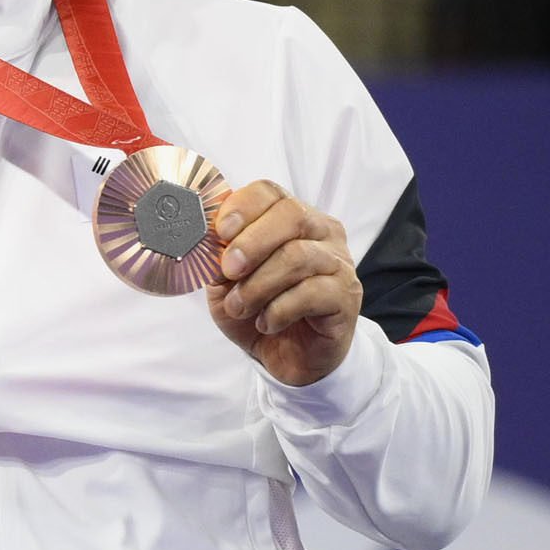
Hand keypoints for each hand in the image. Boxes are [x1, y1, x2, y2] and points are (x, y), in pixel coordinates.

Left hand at [201, 179, 360, 386]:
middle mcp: (322, 234)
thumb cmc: (259, 309)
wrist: (289, 356)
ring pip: (298, 256)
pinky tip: (266, 323)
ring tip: (239, 307)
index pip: (271, 193)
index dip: (242, 207)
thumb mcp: (227, 282)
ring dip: (257, 285)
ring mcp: (339, 264)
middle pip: (291, 215)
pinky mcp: (346, 297)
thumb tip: (204, 241)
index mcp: (293, 219)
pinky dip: (278, 310)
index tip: (220, 233)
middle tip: (228, 271)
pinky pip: (311, 293)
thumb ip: (218, 258)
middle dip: (251, 243)